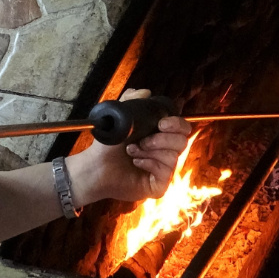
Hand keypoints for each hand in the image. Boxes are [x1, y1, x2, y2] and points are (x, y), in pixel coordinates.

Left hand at [70, 89, 191, 204]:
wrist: (95, 165)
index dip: (176, 124)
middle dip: (162, 139)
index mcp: (161, 136)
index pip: (183, 128)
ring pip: (173, 157)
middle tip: (142, 140)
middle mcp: (165, 152)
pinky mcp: (158, 186)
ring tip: (132, 151)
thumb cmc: (108, 145)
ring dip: (150, 151)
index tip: (161, 123)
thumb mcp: (120, 117)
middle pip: (182, 142)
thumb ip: (131, 100)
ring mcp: (163, 170)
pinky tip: (136, 161)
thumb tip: (146, 91)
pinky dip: (150, 164)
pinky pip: (166, 173)